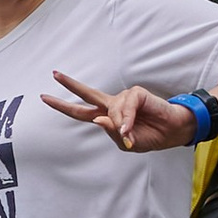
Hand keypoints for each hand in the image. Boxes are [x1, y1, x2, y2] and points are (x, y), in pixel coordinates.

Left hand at [44, 72, 198, 153]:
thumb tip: (98, 119)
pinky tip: (132, 125)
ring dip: (121, 124)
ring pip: (112, 110)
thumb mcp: (128, 143)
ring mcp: (123, 98)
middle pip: (86, 94)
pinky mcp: (136, 93)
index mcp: (105, 116)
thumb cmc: (150, 136)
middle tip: (54, 74)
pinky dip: (128, 118)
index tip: (45, 97)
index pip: (80, 111)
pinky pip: (126, 107)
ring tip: (131, 131)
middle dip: (70, 84)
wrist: (173, 132)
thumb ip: (112, 133)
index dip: (63, 106)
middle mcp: (111, 105)